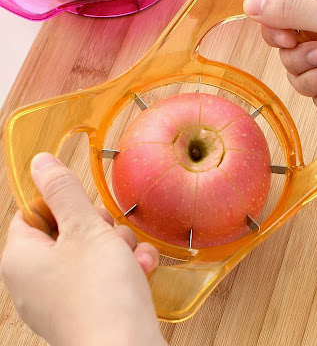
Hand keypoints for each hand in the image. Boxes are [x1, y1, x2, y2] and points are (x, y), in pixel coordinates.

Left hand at [0, 153, 166, 345]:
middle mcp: (36, 279)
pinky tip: (141, 272)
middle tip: (110, 234)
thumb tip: (40, 162)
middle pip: (68, 230)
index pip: (34, 212)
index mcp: (22, 258)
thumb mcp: (84, 228)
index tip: (85, 206)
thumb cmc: (100, 291)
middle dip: (99, 226)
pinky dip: (123, 268)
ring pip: (92, 250)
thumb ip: (62, 191)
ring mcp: (62, 296)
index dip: (63, 204)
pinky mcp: (87, 307)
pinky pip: (103, 274)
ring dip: (118, 246)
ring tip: (130, 257)